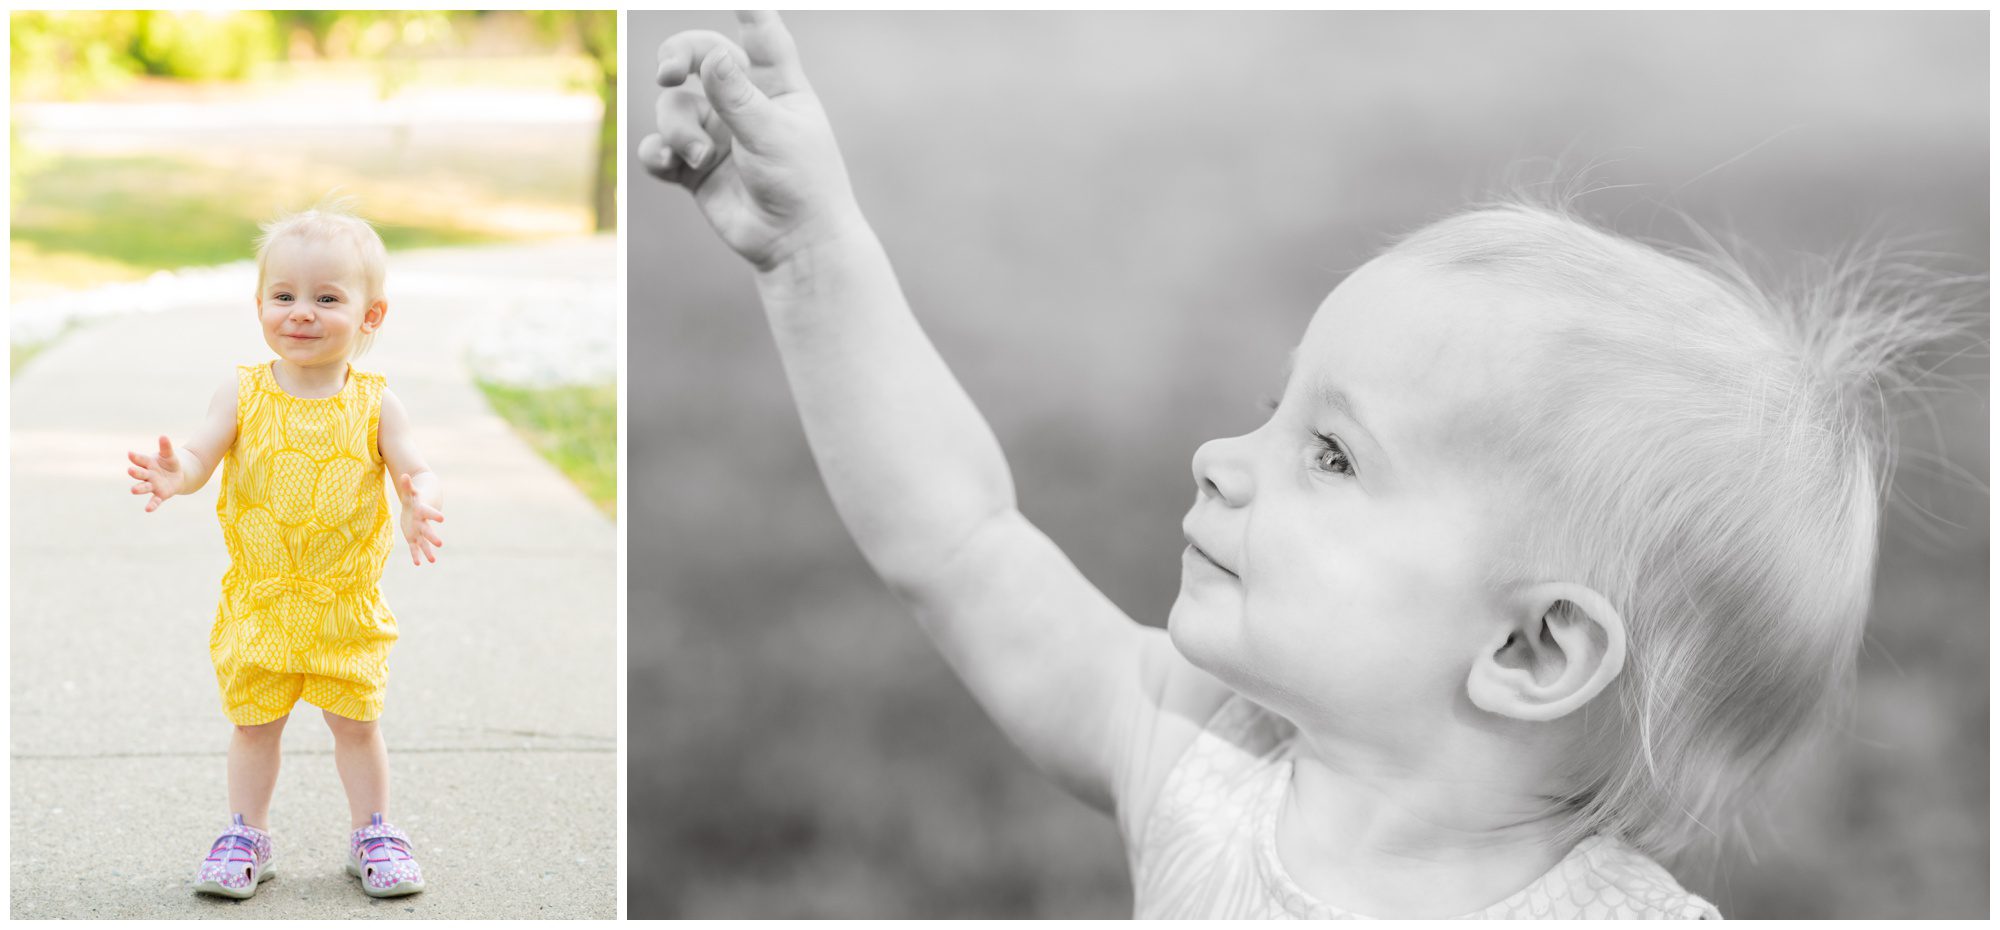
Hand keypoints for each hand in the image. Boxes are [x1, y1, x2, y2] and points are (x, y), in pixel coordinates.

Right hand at [127, 435, 182, 511]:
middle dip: (135, 472)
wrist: (177, 476)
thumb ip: (166, 447)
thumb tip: (163, 436)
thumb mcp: (169, 455)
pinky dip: (151, 505)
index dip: (135, 457)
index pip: (140, 459)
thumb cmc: (169, 464)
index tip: (130, 453)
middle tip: (130, 470)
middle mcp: (147, 475)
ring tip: (133, 490)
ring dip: (139, 488)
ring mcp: (152, 485)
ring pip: (144, 487)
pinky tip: (147, 510)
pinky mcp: (160, 495)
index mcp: (148, 464)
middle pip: (140, 474)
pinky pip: (155, 500)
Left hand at [397, 472, 444, 565]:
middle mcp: (422, 522)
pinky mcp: (413, 537)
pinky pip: (414, 547)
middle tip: (440, 544)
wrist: (419, 505)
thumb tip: (404, 476)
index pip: (428, 513)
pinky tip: (418, 563)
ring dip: (427, 551)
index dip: (434, 515)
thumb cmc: (414, 497)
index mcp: (422, 511)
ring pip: (423, 542)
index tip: (442, 518)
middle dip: (432, 537)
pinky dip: (416, 555)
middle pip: (428, 531)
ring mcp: (419, 531)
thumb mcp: (409, 492)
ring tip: (432, 561)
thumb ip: (407, 485)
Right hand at [640, 11, 864, 270]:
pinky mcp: (696, 168)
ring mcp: (718, 134)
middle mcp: (744, 103)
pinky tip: (669, 163)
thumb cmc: (802, 184)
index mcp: (777, 86)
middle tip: (669, 74)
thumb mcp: (772, 134)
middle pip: (699, 58)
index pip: (762, 36)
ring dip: (679, 128)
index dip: (748, 11)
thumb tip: (713, 55)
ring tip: (701, 156)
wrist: (795, 243)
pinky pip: (661, 148)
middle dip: (678, 58)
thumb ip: (737, 96)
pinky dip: (658, 153)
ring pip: (675, 108)